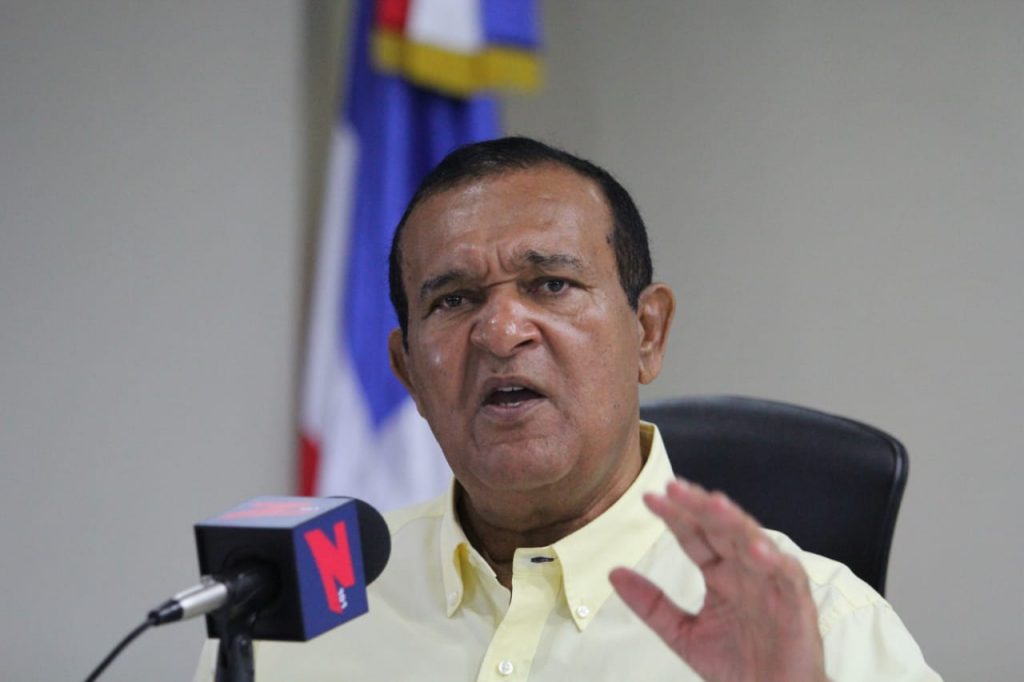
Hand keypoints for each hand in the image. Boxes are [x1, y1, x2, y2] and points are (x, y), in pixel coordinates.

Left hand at [609, 479, 826, 681]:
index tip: (649, 498)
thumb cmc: (737, 665)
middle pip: (720, 529)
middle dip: (699, 507)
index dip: (674, 516)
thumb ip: (651, 605)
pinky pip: (787, 575)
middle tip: (674, 488)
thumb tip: (613, 574)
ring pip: (752, 541)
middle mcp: (743, 570)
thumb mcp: (682, 634)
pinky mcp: (796, 602)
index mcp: (719, 573)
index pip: (694, 536)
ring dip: (734, 522)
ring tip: (713, 503)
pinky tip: (755, 550)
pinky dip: (774, 561)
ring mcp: (770, 582)